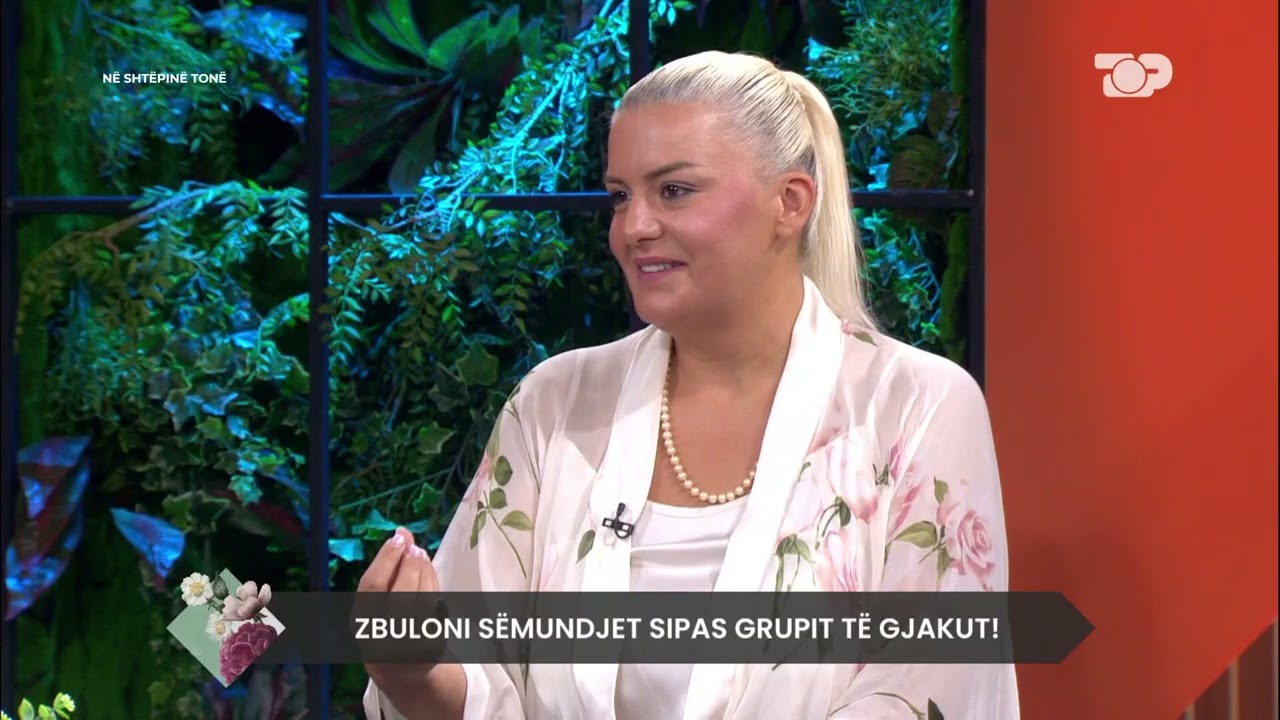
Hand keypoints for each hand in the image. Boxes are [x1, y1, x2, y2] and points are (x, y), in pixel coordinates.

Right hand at [357, 526, 444, 698]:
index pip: (373, 586)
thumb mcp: (377, 602)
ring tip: (421, 556)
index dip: (387, 558)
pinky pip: (437, 609)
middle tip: (415, 548)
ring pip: (422, 599)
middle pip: (401, 592)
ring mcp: (409, 645)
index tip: (398, 539)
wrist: (402, 671)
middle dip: (410, 564)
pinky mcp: (431, 647)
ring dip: (425, 571)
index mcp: (362, 624)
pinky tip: (429, 574)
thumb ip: (387, 568)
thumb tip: (402, 532)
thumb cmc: (386, 626)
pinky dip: (434, 587)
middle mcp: (382, 638)